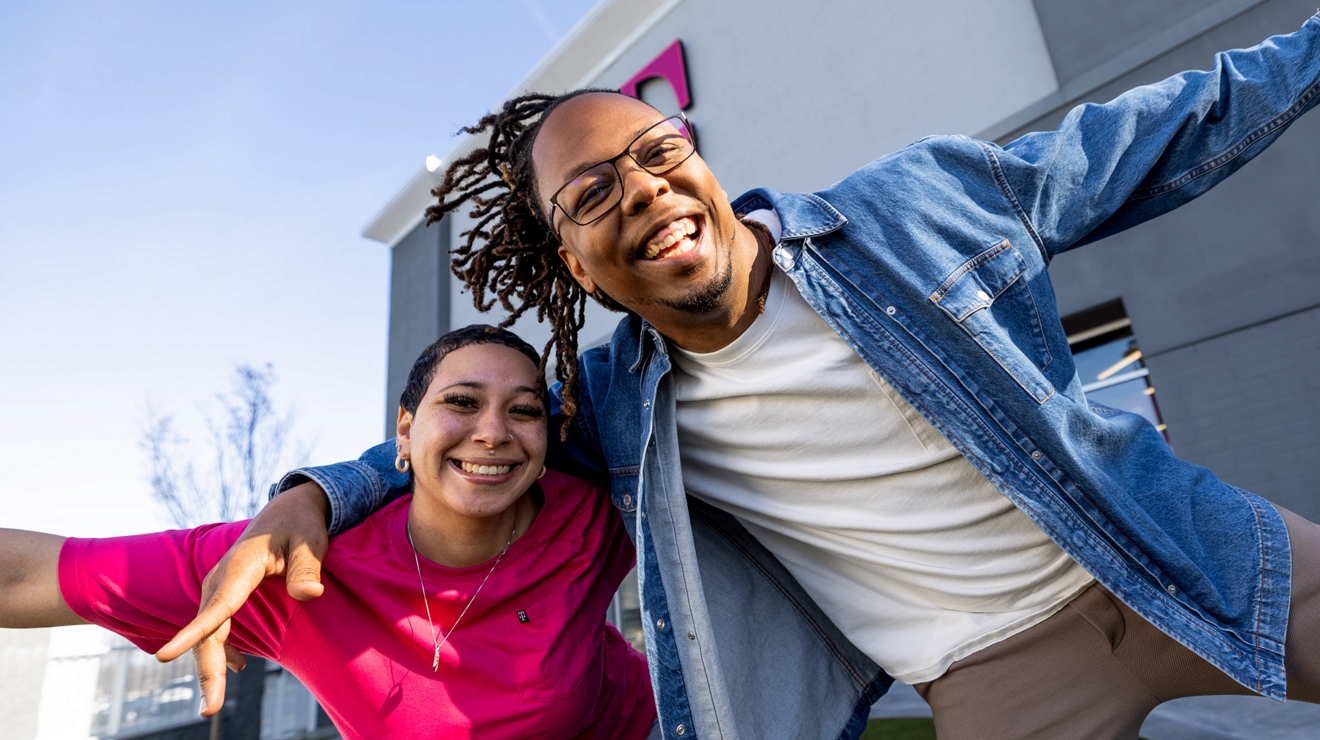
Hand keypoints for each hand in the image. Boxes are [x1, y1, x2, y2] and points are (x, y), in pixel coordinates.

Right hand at [156, 481, 330, 715]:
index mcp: (239, 568)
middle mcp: (220, 580)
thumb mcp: (310, 542)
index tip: (164, 657)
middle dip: (205, 670)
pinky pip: (216, 626)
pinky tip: (235, 669)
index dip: (192, 635)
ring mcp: (219, 587)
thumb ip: (307, 567)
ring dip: (209, 667)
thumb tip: (310, 594)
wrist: (288, 509)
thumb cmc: (301, 525)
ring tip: (212, 705)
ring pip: (209, 632)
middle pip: (208, 630)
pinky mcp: (225, 592)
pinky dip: (221, 650)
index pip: (216, 608)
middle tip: (209, 710)